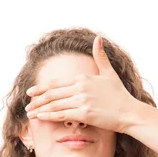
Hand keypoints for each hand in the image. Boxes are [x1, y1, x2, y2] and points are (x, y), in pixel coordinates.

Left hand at [25, 35, 140, 133]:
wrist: (129, 112)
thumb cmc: (120, 95)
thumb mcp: (109, 73)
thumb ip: (100, 56)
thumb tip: (98, 38)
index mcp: (83, 78)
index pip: (56, 83)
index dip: (41, 88)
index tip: (31, 92)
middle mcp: (80, 88)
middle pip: (52, 94)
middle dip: (37, 100)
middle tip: (27, 104)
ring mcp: (82, 101)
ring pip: (55, 104)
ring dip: (40, 109)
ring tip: (30, 113)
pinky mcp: (84, 114)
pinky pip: (62, 115)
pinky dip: (49, 116)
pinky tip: (40, 117)